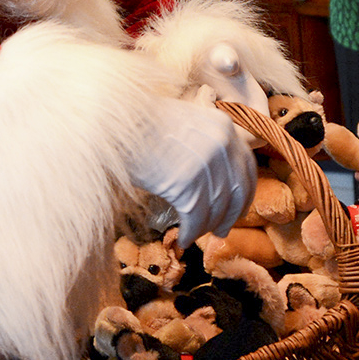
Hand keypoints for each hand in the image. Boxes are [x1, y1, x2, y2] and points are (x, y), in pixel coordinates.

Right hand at [128, 98, 257, 249]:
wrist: (112, 123)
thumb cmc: (139, 123)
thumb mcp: (184, 121)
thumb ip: (204, 141)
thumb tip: (213, 176)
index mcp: (223, 126)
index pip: (246, 166)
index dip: (245, 193)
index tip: (239, 209)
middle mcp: (221, 144)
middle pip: (236, 191)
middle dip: (230, 216)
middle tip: (221, 232)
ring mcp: (205, 164)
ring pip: (216, 208)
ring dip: (205, 227)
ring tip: (192, 235)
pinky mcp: (187, 184)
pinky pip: (196, 218)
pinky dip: (190, 233)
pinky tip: (182, 238)